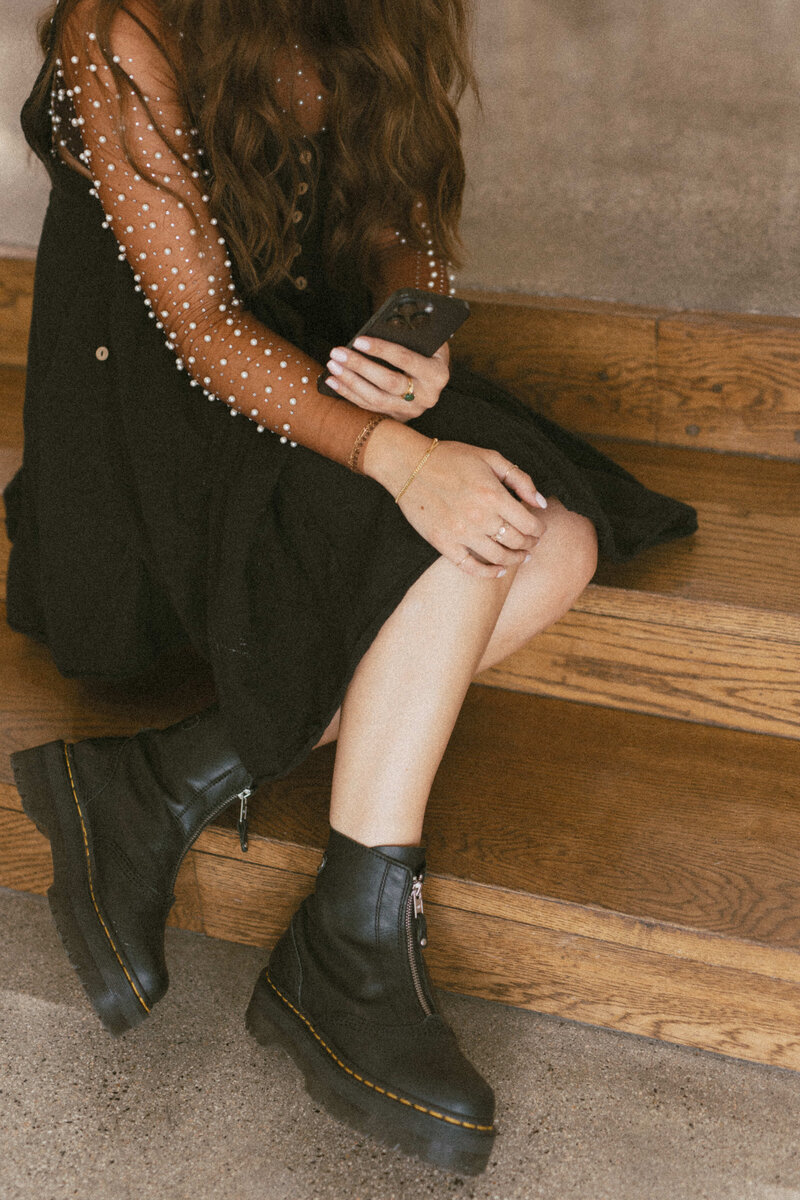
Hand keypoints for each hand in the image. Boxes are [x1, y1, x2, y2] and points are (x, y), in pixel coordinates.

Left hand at [323, 336, 448, 420]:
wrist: (435, 378)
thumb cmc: (429, 353)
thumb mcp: (429, 341)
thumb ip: (411, 335)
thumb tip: (382, 326)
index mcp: (437, 374)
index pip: (405, 360)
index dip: (381, 349)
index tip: (359, 341)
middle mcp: (426, 396)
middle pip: (388, 382)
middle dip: (360, 366)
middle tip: (338, 353)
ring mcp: (412, 410)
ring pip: (376, 398)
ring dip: (350, 382)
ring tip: (333, 365)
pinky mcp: (398, 416)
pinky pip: (370, 406)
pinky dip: (349, 393)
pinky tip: (334, 381)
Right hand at [363, 423, 548, 578]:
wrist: (409, 465)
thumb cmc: (451, 458)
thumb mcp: (490, 458)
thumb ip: (520, 479)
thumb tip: (541, 503)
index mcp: (494, 495)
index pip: (529, 524)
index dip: (540, 530)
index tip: (539, 530)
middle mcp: (480, 517)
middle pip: (517, 542)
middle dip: (530, 545)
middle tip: (531, 543)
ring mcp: (461, 533)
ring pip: (498, 557)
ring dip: (514, 559)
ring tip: (519, 557)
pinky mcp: (444, 543)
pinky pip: (471, 568)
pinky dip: (488, 573)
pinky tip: (498, 570)